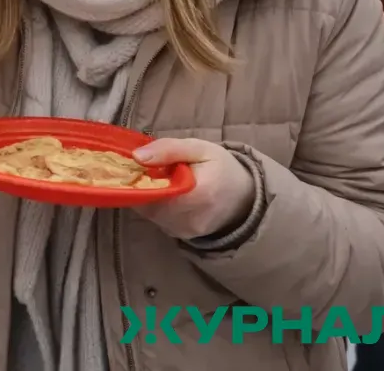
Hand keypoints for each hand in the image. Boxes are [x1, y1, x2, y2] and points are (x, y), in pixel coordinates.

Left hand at [130, 139, 254, 240]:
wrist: (245, 197)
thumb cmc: (222, 168)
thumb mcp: (199, 149)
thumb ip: (169, 149)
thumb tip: (137, 156)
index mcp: (198, 195)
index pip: (152, 191)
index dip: (138, 178)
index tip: (138, 165)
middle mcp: (190, 219)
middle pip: (148, 203)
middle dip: (143, 186)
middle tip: (150, 170)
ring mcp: (185, 230)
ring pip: (150, 213)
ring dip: (150, 196)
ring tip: (163, 181)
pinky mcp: (182, 235)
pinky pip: (158, 219)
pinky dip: (157, 206)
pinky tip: (168, 194)